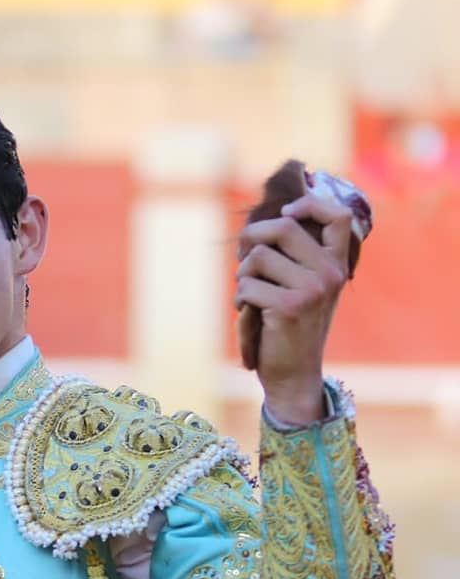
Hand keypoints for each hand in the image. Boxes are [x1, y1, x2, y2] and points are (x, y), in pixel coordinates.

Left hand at [234, 192, 352, 424]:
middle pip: (283, 227)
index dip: (309, 204)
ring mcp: (312, 288)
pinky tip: (248, 316)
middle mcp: (330, 273)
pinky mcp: (290, 306)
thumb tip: (255, 227)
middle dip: (251, 239)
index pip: (339, 216)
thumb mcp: (301, 289)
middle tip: (243, 261)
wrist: (294, 375)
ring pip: (258, 256)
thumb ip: (293, 258)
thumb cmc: (288, 329)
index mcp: (337, 264)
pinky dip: (240, 300)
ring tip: (249, 297)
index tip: (286, 212)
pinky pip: (247, 286)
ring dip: (243, 276)